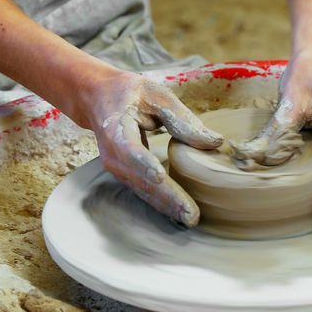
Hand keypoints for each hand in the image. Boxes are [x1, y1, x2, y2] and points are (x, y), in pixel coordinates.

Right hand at [77, 71, 223, 226]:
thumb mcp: (156, 95)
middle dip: (165, 197)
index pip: (129, 149)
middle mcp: (112, 154)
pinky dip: (160, 202)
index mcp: (116, 128)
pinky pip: (142, 191)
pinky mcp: (125, 174)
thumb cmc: (129, 93)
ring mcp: (116, 167)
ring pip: (142, 190)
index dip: (143, 163)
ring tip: (190, 218)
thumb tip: (214, 142)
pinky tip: (179, 213)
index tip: (159, 177)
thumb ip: (183, 119)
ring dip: (165, 205)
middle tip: (191, 215)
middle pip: (139, 179)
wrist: (97, 98)